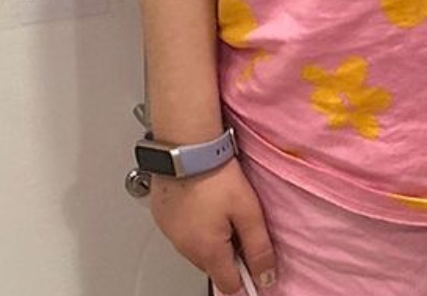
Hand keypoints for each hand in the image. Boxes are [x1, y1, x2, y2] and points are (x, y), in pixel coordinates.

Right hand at [148, 157, 275, 291]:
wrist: (185, 145)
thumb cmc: (216, 174)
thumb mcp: (249, 212)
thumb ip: (259, 248)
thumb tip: (265, 276)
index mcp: (207, 251)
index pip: (228, 285)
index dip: (245, 277)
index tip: (252, 261)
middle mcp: (184, 247)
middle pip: (212, 266)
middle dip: (226, 253)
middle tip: (237, 222)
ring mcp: (170, 233)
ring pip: (195, 249)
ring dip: (208, 239)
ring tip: (217, 208)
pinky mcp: (161, 217)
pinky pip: (180, 232)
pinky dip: (191, 225)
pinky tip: (200, 203)